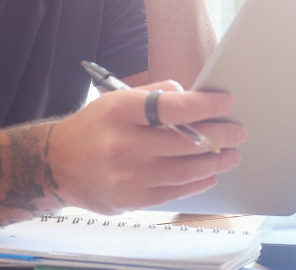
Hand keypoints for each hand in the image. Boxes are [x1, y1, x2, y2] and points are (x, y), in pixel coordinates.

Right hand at [47, 80, 244, 213]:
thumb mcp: (115, 100)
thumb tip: (192, 97)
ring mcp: (127, 176)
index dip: (207, 105)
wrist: (57, 165)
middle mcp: (123, 144)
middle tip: (238, 132)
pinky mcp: (131, 199)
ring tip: (231, 155)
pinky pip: (174, 192)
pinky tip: (210, 174)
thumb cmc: (95, 127)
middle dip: (220, 136)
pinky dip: (197, 183)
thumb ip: (154, 95)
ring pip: (185, 170)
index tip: (227, 102)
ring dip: (215, 162)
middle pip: (186, 141)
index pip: (174, 107)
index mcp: (120, 112)